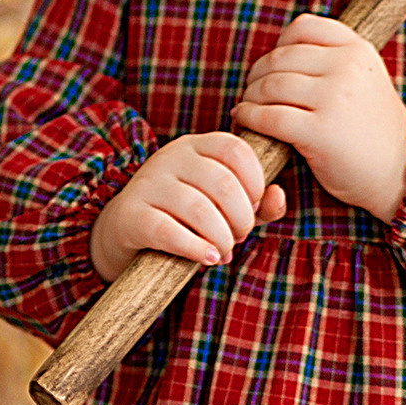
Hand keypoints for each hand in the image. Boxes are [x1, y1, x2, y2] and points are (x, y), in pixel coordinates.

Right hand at [90, 130, 286, 282]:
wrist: (127, 230)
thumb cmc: (186, 216)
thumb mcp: (224, 205)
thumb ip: (258, 203)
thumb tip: (278, 196)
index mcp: (196, 145)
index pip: (236, 150)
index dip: (255, 182)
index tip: (254, 208)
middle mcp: (171, 157)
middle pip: (222, 184)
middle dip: (241, 218)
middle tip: (239, 236)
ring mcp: (148, 183)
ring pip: (198, 209)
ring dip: (221, 238)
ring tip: (224, 252)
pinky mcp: (132, 214)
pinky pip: (169, 231)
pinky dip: (196, 249)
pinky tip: (208, 258)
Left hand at [232, 15, 405, 223]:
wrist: (400, 173)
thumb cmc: (372, 129)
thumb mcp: (365, 80)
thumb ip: (333, 59)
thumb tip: (279, 48)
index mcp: (358, 50)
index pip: (302, 28)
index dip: (278, 45)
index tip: (273, 67)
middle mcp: (347, 68)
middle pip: (280, 58)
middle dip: (257, 75)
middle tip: (251, 92)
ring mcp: (334, 99)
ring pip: (270, 86)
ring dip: (250, 97)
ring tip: (247, 107)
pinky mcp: (320, 132)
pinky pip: (269, 117)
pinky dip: (249, 117)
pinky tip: (246, 120)